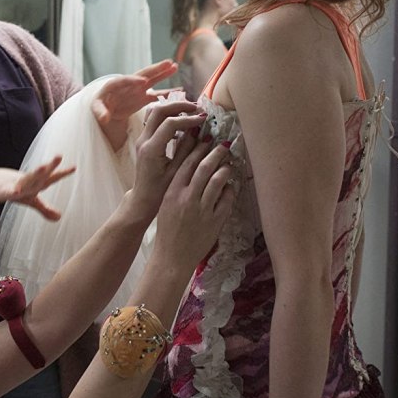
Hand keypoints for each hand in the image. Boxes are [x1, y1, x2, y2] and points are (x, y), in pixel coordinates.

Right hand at [0, 156, 74, 220]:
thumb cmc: (12, 189)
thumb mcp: (30, 201)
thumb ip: (44, 208)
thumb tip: (59, 218)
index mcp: (35, 184)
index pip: (51, 178)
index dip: (62, 173)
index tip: (74, 167)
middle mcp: (27, 182)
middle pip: (41, 175)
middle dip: (50, 167)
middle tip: (59, 156)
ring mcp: (15, 185)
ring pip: (26, 179)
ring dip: (35, 174)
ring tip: (43, 167)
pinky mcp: (3, 191)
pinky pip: (8, 191)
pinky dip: (12, 191)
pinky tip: (15, 192)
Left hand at [92, 60, 178, 148]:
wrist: (106, 109)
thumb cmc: (100, 107)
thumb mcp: (96, 109)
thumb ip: (100, 112)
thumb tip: (104, 118)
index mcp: (115, 84)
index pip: (124, 80)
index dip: (132, 81)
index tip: (142, 81)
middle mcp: (129, 84)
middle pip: (142, 74)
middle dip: (154, 69)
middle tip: (167, 63)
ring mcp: (138, 90)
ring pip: (152, 80)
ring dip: (163, 74)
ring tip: (175, 66)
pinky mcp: (144, 97)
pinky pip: (157, 94)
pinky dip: (167, 93)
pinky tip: (180, 91)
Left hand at [126, 100, 206, 220]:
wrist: (143, 199)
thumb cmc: (161, 190)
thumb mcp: (178, 171)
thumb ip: (187, 149)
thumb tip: (200, 132)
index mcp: (152, 149)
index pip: (170, 123)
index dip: (188, 119)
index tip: (204, 119)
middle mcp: (143, 141)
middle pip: (159, 110)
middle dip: (179, 106)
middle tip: (198, 109)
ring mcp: (141, 139)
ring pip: (154, 112)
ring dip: (173, 109)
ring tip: (191, 113)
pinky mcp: (144, 140)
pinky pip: (154, 120)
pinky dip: (168, 116)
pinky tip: (182, 124)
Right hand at [153, 142, 236, 269]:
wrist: (172, 257)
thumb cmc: (167, 230)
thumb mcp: (166, 204)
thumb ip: (177, 187)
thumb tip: (191, 168)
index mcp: (173, 192)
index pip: (187, 163)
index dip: (198, 149)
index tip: (206, 140)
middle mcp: (188, 198)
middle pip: (205, 167)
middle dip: (216, 153)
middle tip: (223, 145)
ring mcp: (203, 209)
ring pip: (218, 180)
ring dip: (225, 168)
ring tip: (229, 163)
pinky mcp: (215, 221)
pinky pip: (227, 199)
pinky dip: (230, 189)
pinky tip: (230, 185)